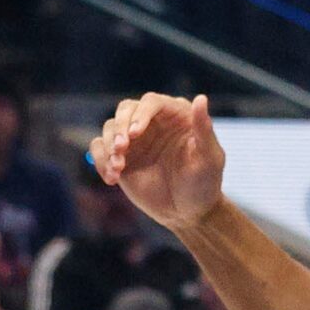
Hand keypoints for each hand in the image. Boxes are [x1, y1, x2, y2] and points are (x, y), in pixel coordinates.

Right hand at [92, 91, 227, 229]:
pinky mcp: (121, 157)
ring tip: (117, 170)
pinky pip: (100, 149)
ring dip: (108, 146)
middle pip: (126, 109)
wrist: (187, 212)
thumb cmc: (204, 182)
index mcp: (176, 114)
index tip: (134, 134)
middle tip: (120, 150)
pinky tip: (112, 178)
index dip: (140, 114)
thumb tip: (202, 98)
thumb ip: (203, 128)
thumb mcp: (209, 157)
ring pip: (110, 127)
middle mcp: (153, 122)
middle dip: (119, 128)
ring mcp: (135, 139)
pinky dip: (100, 160)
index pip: (152, 102)